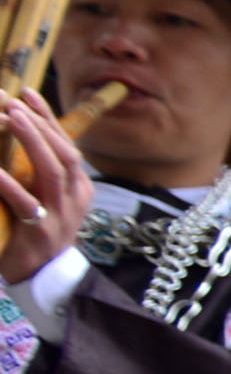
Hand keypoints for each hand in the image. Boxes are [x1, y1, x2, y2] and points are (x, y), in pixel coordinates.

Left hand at [0, 88, 93, 285]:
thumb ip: (38, 173)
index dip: (48, 118)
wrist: (45, 280)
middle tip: (17, 102)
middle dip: (41, 124)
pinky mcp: (40, 232)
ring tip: (13, 118)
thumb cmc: (38, 234)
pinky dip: (9, 183)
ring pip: (53, 171)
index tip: (26, 93)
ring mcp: (60, 215)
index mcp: (78, 189)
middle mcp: (74, 199)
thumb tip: (17, 136)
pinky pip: (25, 202)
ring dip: (33, 141)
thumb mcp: (46, 200)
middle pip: (64, 153)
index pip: (67, 145)